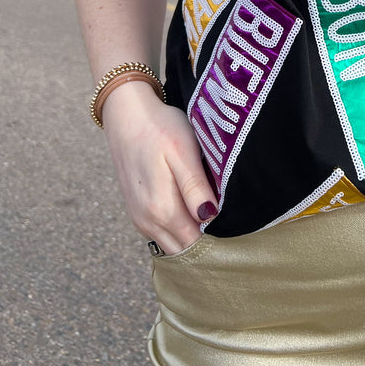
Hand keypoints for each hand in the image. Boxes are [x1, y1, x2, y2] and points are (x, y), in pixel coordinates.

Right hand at [101, 79, 217, 254]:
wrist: (125, 115)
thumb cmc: (159, 129)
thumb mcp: (182, 152)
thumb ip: (195, 188)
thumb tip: (210, 218)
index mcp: (163, 211)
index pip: (197, 245)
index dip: (219, 242)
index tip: (239, 230)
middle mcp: (148, 222)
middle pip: (185, 250)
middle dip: (208, 244)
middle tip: (233, 227)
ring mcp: (140, 219)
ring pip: (172, 244)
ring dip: (193, 237)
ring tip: (216, 218)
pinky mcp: (137, 211)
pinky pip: (161, 233)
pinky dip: (179, 230)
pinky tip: (194, 211)